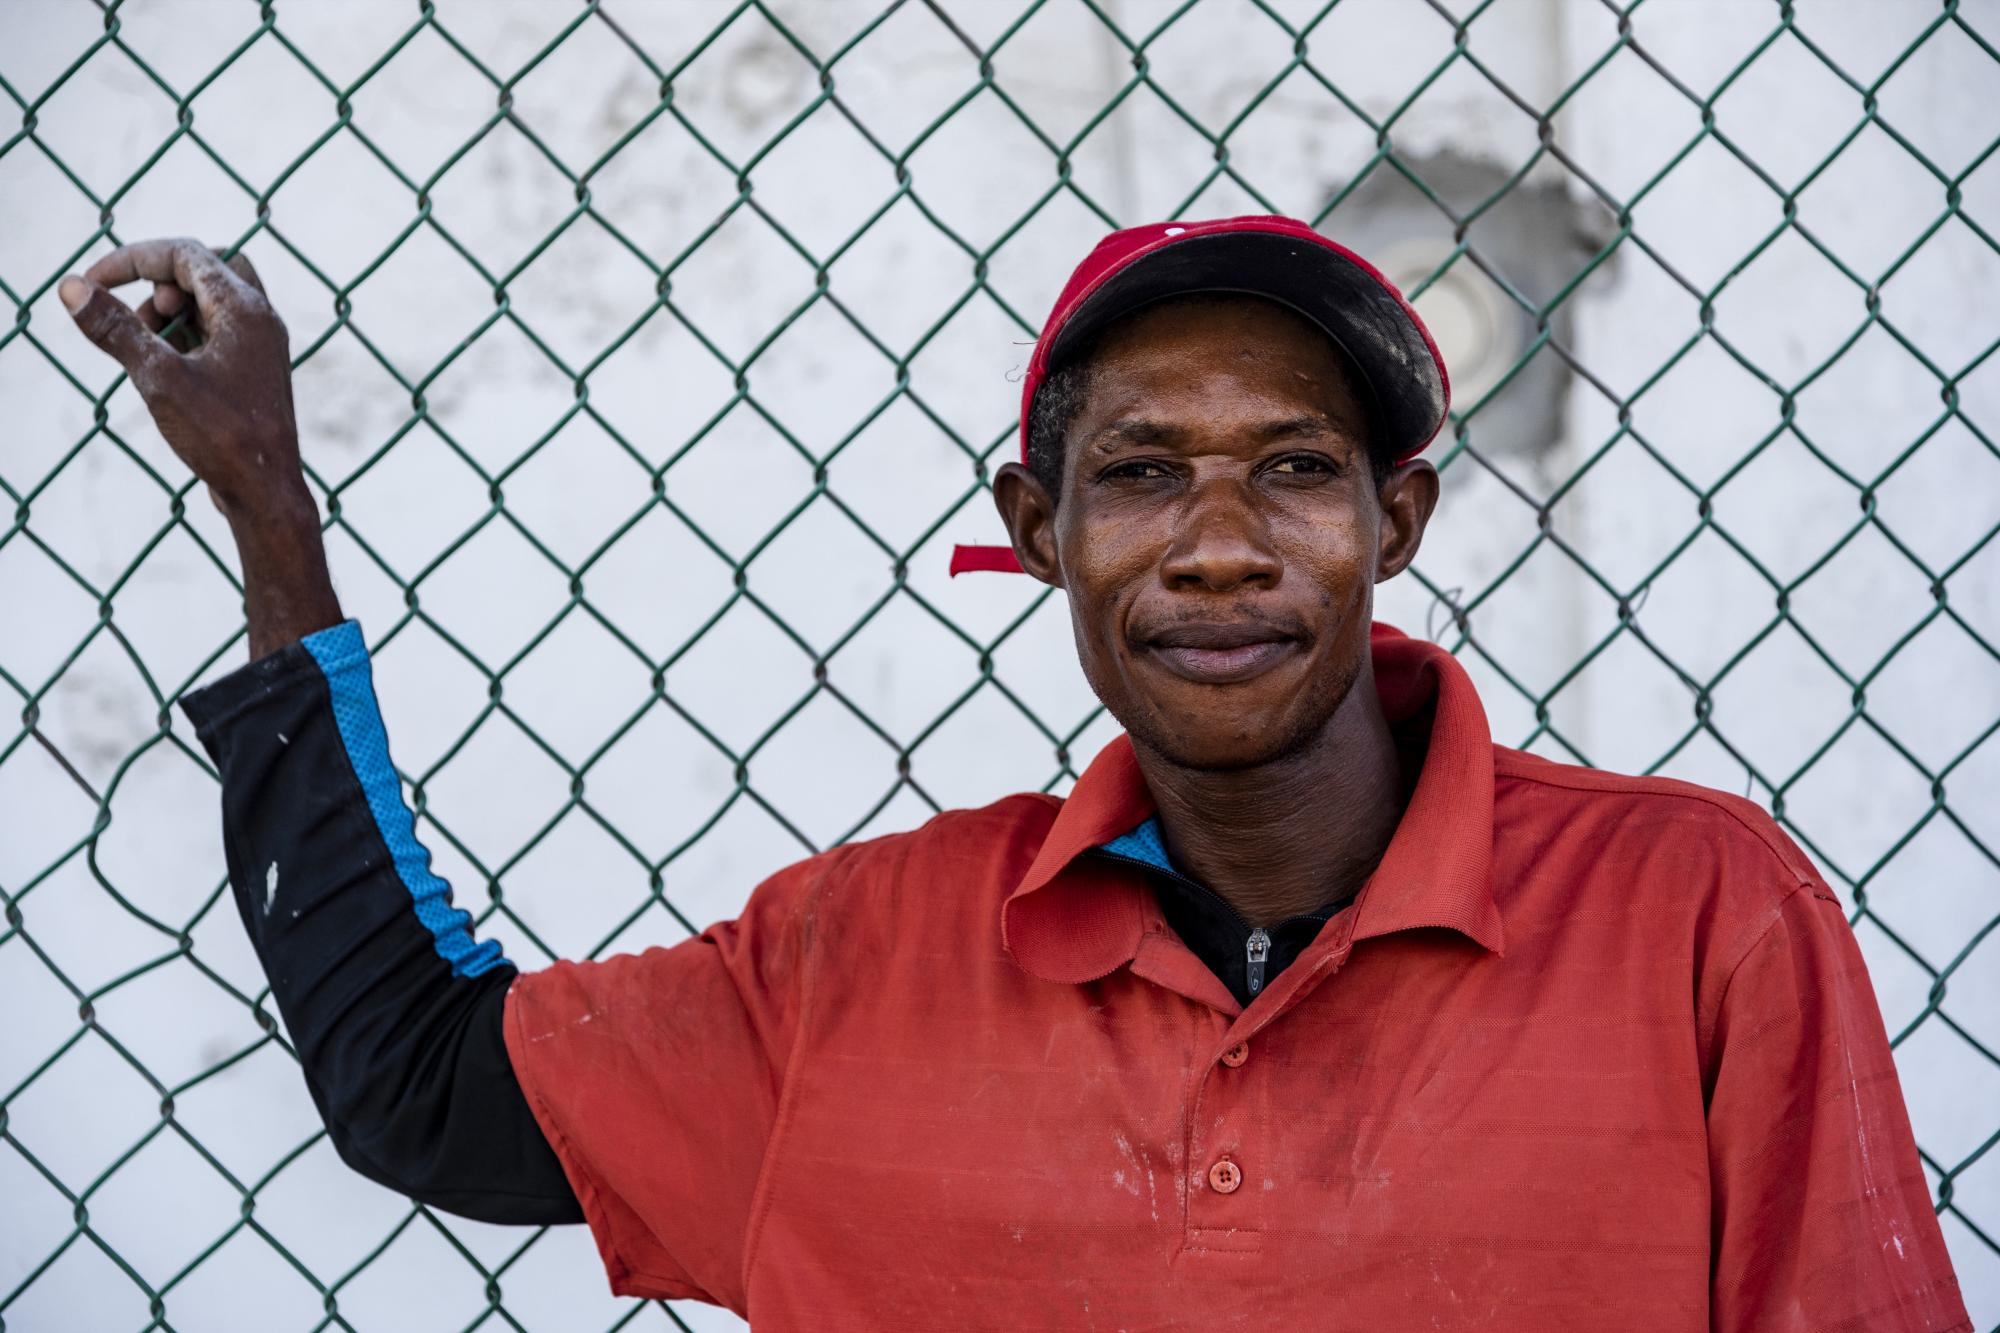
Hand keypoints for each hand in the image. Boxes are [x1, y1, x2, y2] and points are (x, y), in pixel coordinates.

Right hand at [58, 237, 343, 659]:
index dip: (133, 259)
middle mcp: (261, 319)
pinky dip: (186, 333)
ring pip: (212, 299)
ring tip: (148, 344)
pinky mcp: (253, 370)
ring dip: (172, 308)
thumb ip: (115, 329)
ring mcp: (261, 345)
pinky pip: (217, 330)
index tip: (92, 282)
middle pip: (206, 267)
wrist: (266, 491)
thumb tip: (72, 287)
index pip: (185, 254)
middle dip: (160, 279)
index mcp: (246, 310)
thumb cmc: (221, 436)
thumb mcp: (158, 377)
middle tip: (141, 316)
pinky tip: (162, 365)